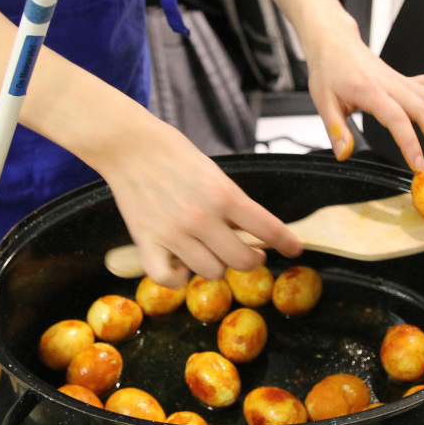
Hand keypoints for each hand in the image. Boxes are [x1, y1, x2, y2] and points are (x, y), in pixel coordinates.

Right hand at [96, 117, 302, 287]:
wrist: (129, 145)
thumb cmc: (173, 153)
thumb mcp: (214, 173)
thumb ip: (232, 202)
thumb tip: (252, 230)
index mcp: (223, 194)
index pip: (268, 228)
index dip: (286, 242)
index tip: (294, 248)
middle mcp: (201, 218)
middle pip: (242, 260)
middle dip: (251, 258)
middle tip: (250, 252)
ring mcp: (173, 233)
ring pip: (211, 272)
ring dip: (215, 264)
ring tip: (209, 250)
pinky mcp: (147, 241)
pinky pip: (169, 279)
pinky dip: (177, 278)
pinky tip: (181, 265)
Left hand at [302, 13, 423, 171]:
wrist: (335, 43)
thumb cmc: (329, 71)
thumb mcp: (322, 101)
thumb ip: (335, 129)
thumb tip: (344, 153)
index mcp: (370, 91)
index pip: (397, 119)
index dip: (411, 143)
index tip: (419, 166)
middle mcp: (391, 84)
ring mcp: (402, 81)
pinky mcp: (406, 79)